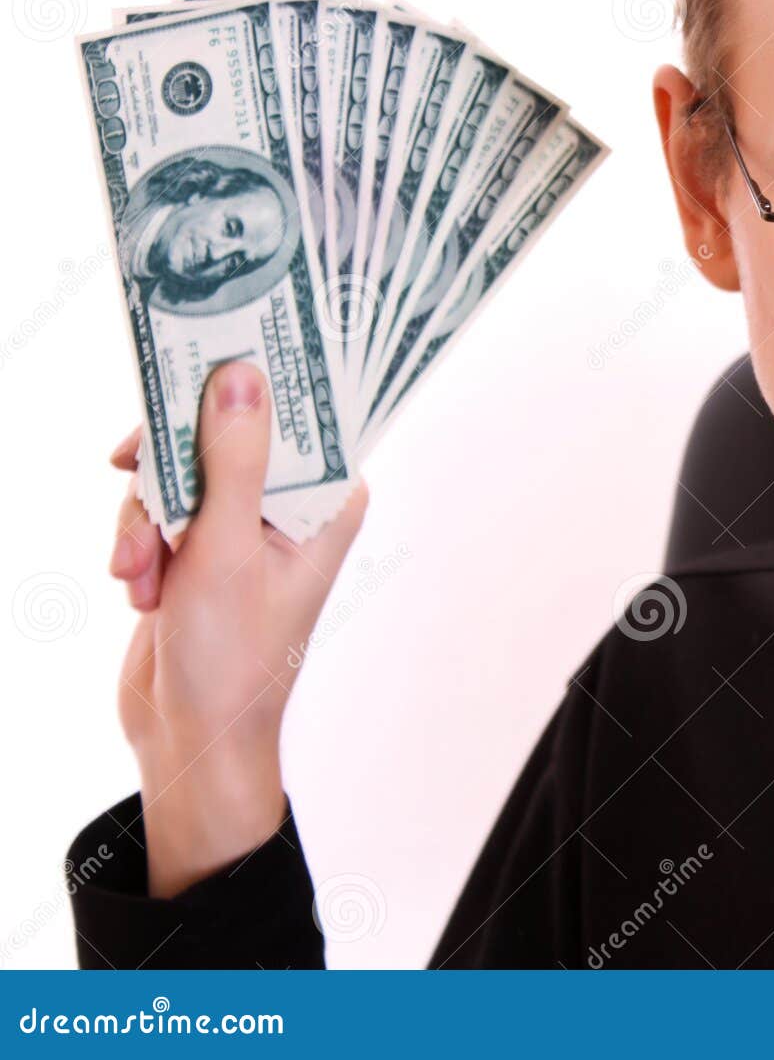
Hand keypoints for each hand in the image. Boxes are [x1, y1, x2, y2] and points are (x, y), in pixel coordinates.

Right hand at [108, 361, 368, 895]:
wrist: (190, 738)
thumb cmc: (233, 660)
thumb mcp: (226, 549)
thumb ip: (233, 459)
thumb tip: (242, 375)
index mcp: (328, 500)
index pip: (296, 410)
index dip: (248, 377)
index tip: (203, 342)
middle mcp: (292, 504)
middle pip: (224, 429)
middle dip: (171, 471)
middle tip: (137, 481)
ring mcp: (243, 523)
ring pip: (177, 468)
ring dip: (146, 521)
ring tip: (144, 576)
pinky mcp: (200, 543)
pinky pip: (155, 507)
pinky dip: (137, 543)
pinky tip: (137, 587)